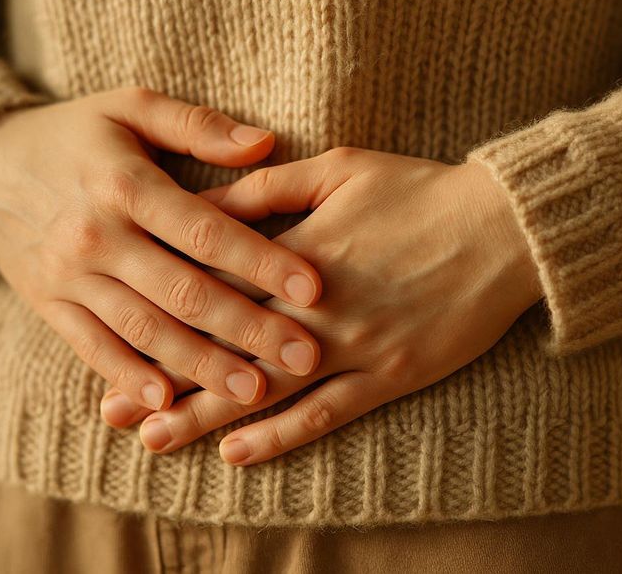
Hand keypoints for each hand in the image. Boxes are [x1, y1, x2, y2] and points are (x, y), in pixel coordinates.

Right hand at [0, 88, 323, 411]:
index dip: (261, 260)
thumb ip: (197, 124)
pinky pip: (92, 349)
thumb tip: (267, 143)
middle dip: (248, 328)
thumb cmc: (73, 134)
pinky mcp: (50, 306)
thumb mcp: (129, 106)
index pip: (204, 231)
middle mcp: (97, 235)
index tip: (314, 288)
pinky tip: (169, 403)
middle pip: (183, 292)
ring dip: (200, 366)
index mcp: (125, 184)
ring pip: (144, 329)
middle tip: (304, 356)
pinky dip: (129, 378)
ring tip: (253, 392)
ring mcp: (70, 277)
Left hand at [101, 147, 541, 463]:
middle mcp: (318, 310)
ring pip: (267, 392)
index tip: (116, 345)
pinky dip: (282, 436)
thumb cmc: (420, 190)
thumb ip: (266, 189)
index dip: (164, 324)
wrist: (506, 230)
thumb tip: (203, 203)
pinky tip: (238, 453)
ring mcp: (355, 348)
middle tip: (115, 412)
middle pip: (228, 352)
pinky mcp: (390, 376)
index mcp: (298, 255)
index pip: (217, 295)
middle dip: (168, 383)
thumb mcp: (339, 168)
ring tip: (156, 440)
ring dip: (208, 417)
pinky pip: (329, 414)